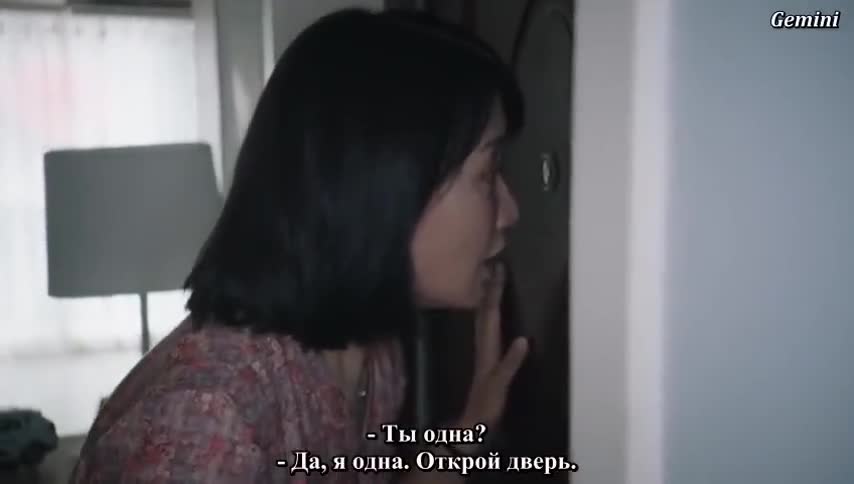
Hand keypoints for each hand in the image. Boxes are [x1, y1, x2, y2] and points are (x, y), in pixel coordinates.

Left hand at [457, 262, 528, 433]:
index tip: (498, 270)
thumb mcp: (500, 384)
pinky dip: (490, 313)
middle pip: (485, 309)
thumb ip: (510, 363)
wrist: (473, 422)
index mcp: (487, 347)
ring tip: (491, 279)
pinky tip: (494, 311)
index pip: (490, 313)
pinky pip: (488, 327)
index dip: (494, 291)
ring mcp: (484, 350)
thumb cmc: (487, 404)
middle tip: (494, 265)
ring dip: (488, 297)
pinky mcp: (487, 356)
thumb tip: (523, 339)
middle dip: (490, 287)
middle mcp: (483, 344)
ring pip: (484, 316)